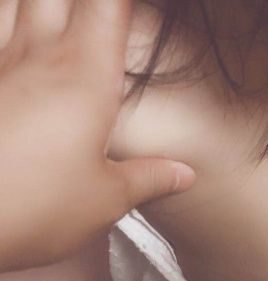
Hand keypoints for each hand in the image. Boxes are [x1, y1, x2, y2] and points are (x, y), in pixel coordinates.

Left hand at [0, 0, 195, 271]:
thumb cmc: (31, 207)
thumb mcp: (106, 200)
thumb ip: (149, 178)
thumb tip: (183, 174)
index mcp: (85, 79)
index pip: (108, 7)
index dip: (120, 2)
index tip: (132, 9)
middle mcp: (38, 58)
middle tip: (99, 10)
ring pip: (12, 2)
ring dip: (37, 3)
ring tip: (55, 12)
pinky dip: (3, 21)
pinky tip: (11, 33)